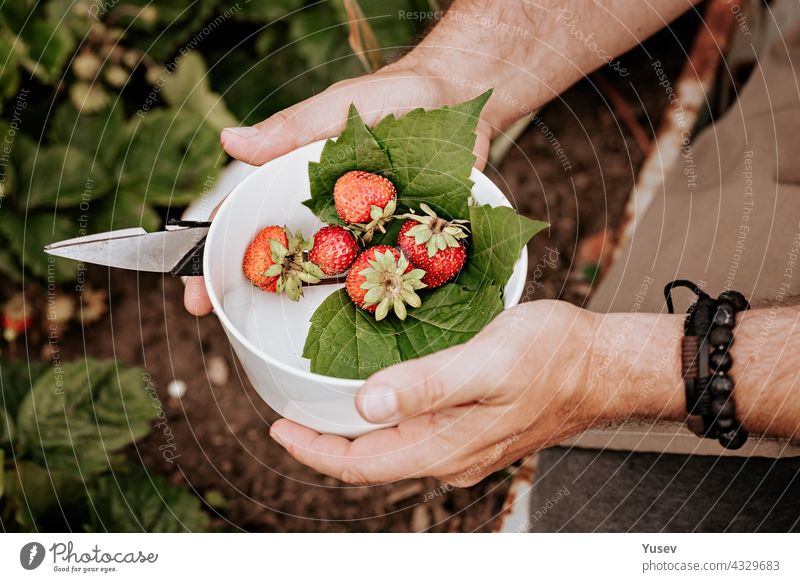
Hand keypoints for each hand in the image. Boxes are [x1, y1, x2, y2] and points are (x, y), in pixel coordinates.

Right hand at [183, 64, 490, 315]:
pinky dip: (372, 300)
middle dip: (253, 293)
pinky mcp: (404, 242)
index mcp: (299, 185)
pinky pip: (385, 275)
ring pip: (330, 277)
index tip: (195, 291)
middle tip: (227, 324)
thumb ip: (290, 130)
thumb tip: (229, 141)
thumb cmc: (393, 96)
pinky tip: (364, 329)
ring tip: (288, 340)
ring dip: (310, 307)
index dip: (216, 256)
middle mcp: (327, 216)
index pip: (247, 222)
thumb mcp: (337, 110)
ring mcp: (364, 234)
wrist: (457, 100)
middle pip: (283, 259)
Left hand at [269, 300, 613, 485]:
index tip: (278, 427)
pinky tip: (380, 394)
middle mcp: (449, 455)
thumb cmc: (553, 358)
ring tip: (323, 404)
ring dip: (354, 430)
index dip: (314, 449)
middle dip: (326, 441)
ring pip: (392, 446)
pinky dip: (386, 418)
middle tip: (291, 412)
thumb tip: (365, 405)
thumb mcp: (486, 364)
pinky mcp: (475, 428)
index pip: (360, 463)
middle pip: (371, 459)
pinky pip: (416, 431)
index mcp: (444, 447)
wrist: (603, 366)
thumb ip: (426, 387)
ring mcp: (463, 445)